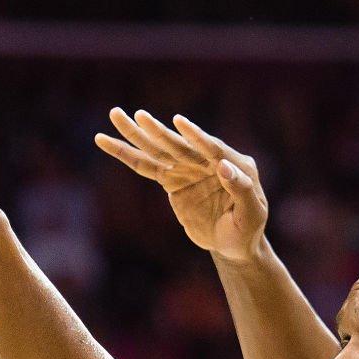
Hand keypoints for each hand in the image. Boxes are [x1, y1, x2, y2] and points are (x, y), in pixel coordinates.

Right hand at [95, 109, 267, 263]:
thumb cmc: (247, 229)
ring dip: (135, 134)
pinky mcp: (172, 180)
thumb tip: (223, 167)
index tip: (179, 122)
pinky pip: (146, 167)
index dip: (196, 136)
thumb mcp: (252, 213)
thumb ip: (241, 188)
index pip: (212, 148)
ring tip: (115, 114)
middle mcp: (207, 160)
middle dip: (157, 131)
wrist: (234, 244)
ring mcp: (188, 169)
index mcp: (232, 163)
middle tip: (138, 116)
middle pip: (178, 145)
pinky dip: (127, 155)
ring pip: (157, 150)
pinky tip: (107, 141)